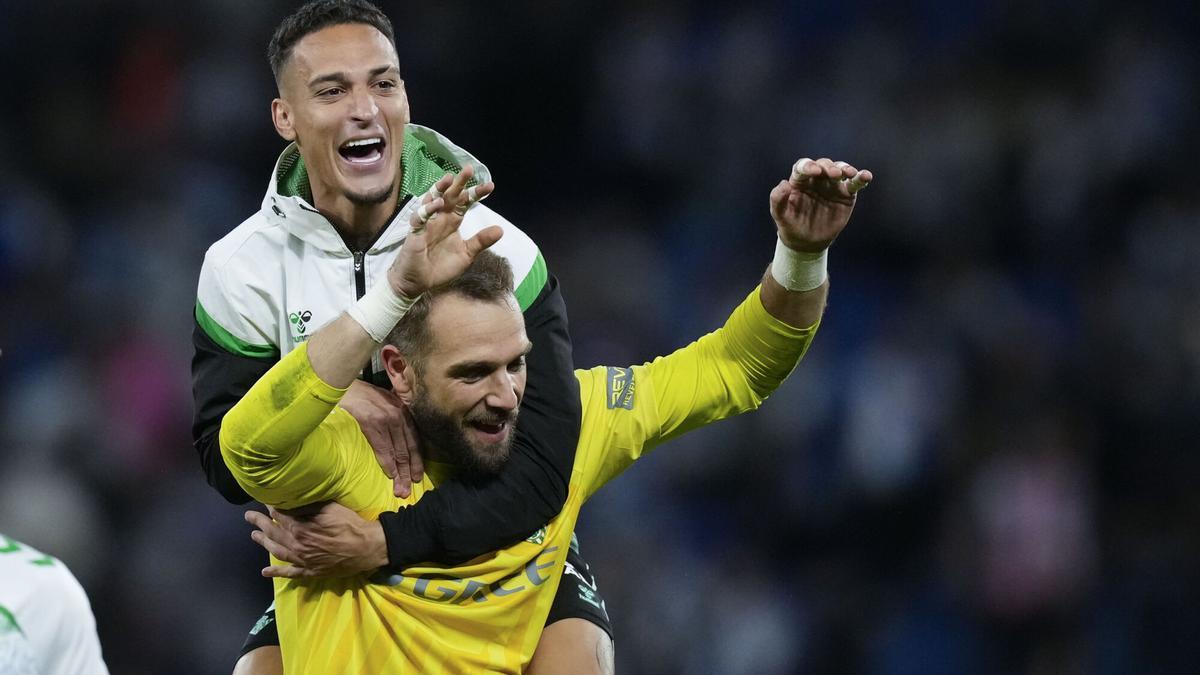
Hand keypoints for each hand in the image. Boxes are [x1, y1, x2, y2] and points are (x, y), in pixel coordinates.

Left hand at [244, 503, 387, 578]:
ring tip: (254, 536)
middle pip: (274, 533)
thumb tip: (290, 501)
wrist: (367, 547)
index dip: (271, 508)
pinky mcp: (310, 571)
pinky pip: (290, 573)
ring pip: (277, 551)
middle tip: (249, 516)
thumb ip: (308, 506)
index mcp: (300, 528)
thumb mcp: (330, 508)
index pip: (280, 516)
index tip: (265, 501)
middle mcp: (296, 545)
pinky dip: (277, 572)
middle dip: (260, 523)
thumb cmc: (350, 525)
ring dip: (264, 543)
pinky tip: (266, 571)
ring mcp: (302, 560)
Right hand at [338, 381, 423, 497]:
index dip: (417, 460)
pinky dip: (387, 463)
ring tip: (401, 490)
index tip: (418, 477)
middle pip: (409, 448)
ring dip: (400, 473)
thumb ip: (392, 414)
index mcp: (402, 409)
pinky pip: (382, 447)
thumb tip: (397, 437)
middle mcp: (397, 413)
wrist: (340, 381)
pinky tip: (390, 475)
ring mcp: (385, 418)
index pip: (414, 439)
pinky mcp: (371, 422)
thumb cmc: (358, 393)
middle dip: (410, 471)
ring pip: (398, 451)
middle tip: (409, 491)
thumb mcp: (381, 400)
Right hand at [389, 165, 499, 297]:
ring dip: (439, 189)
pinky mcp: (415, 232)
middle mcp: (440, 218)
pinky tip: (437, 204)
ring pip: (432, 200)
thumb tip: (501, 229)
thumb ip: (481, 241)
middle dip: (459, 183)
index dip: (476, 193)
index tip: (491, 186)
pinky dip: (428, 210)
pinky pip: (420, 218)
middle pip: (450, 196)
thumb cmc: (440, 267)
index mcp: (453, 221)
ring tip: (449, 179)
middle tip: (469, 169)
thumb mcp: (466, 255)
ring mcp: (427, 223)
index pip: (465, 203)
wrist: (419, 282)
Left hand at [770, 157, 872, 252]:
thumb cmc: (791, 224)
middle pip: (824, 165)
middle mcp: (817, 178)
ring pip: (841, 170)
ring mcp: (833, 185)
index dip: (808, 166)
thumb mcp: (779, 214)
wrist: (806, 242)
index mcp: (800, 180)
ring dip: (845, 168)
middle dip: (829, 167)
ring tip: (849, 173)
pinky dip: (861, 178)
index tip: (814, 171)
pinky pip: (855, 183)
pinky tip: (866, 176)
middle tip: (833, 174)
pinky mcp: (846, 194)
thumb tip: (784, 184)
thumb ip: (778, 199)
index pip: (803, 166)